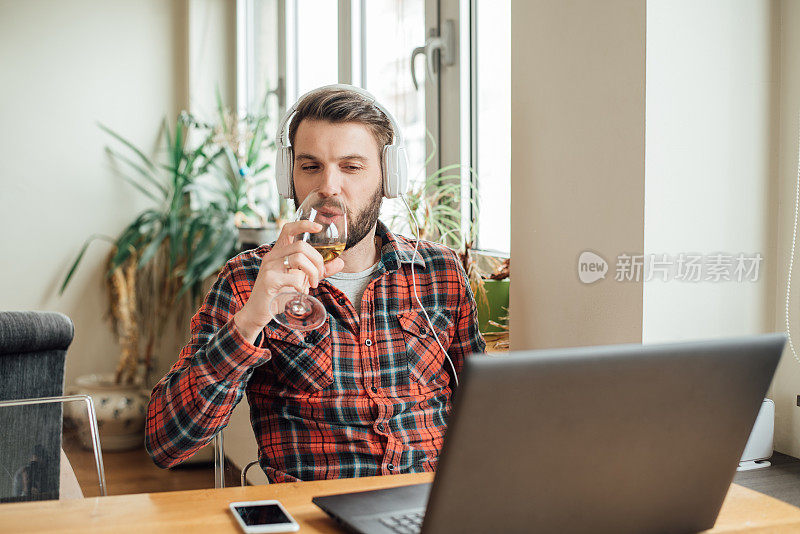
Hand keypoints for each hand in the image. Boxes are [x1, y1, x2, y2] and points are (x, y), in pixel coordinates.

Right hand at [234, 220, 344, 342]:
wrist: (258, 312)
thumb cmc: (279, 293)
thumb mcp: (301, 279)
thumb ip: (319, 270)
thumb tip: (341, 262)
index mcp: (279, 252)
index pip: (288, 229)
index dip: (304, 224)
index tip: (319, 227)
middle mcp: (272, 256)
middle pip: (301, 246)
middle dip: (317, 260)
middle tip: (318, 276)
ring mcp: (269, 267)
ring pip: (299, 258)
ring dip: (312, 272)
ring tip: (311, 284)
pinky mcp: (269, 280)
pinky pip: (293, 278)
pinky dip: (301, 286)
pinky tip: (300, 292)